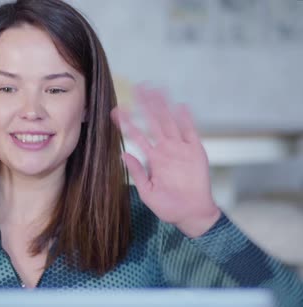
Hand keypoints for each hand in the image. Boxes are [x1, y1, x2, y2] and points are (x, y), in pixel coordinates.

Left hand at [111, 85, 220, 237]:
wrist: (192, 214)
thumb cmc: (169, 206)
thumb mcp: (147, 192)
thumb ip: (137, 173)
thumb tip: (122, 154)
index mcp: (153, 158)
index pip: (137, 136)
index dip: (127, 123)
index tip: (115, 111)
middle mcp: (166, 149)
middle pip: (154, 122)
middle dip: (145, 105)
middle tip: (136, 87)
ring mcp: (181, 149)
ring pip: (170, 122)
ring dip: (163, 106)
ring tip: (155, 90)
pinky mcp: (196, 152)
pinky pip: (190, 132)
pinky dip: (186, 120)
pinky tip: (180, 106)